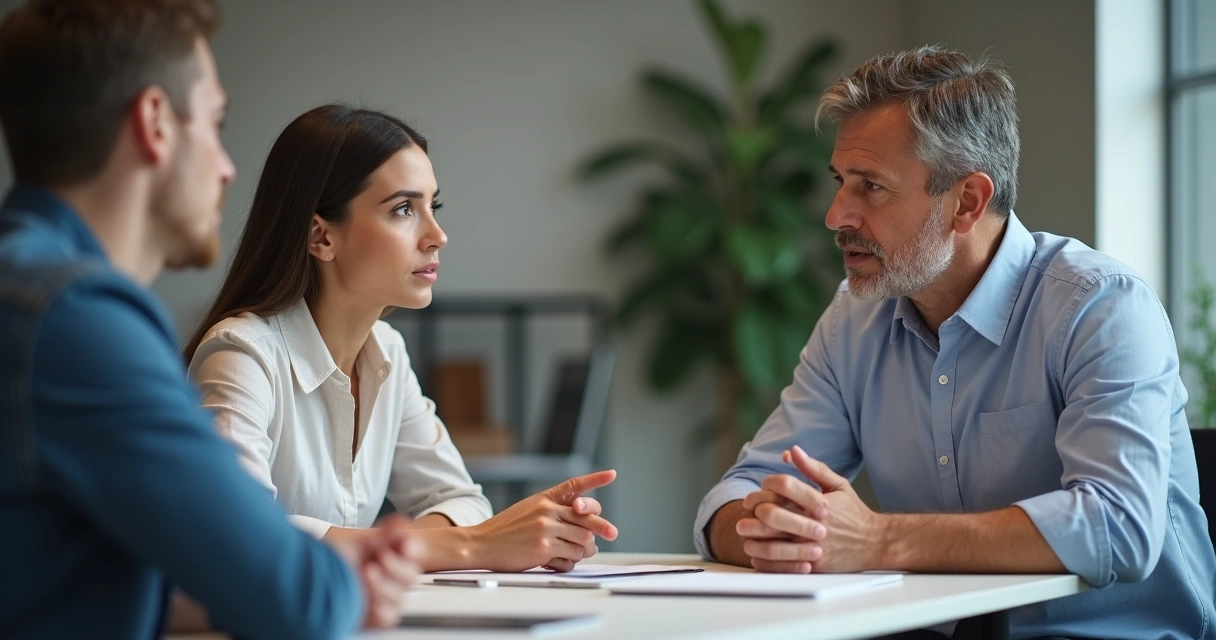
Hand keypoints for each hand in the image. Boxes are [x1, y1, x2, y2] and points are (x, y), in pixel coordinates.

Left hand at [325, 515, 423, 628]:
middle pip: (411, 576)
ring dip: (382, 585)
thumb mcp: (357, 545)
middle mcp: (393, 578)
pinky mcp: (377, 618)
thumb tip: (400, 522)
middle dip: (396, 566)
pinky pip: (387, 616)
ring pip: (399, 597)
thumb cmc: (334, 563)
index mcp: (393, 556)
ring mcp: (386, 599)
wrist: (312, 581)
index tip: (404, 545)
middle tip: (380, 557)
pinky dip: (378, 607)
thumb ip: (382, 535)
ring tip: (365, 574)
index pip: (414, 553)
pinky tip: (364, 598)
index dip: (414, 548)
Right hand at [469, 469, 618, 571]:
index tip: (612, 474)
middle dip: (602, 527)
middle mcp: (547, 510)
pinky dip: (569, 562)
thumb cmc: (505, 530)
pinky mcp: (543, 549)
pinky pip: (571, 557)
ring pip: (583, 540)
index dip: (595, 479)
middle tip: (613, 533)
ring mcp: (546, 529)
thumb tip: (584, 528)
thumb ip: (554, 513)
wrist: (480, 544)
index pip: (574, 485)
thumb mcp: (528, 510)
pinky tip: (558, 562)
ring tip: (574, 553)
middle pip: (587, 518)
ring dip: (583, 550)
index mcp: (544, 498)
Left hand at [739, 446, 881, 572]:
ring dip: (752, 534)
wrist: (875, 543)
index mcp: (818, 501)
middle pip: (772, 513)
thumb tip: (790, 451)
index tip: (762, 487)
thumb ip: (813, 468)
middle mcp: (813, 523)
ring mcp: (812, 546)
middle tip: (746, 507)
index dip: (767, 483)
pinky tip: (755, 552)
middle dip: (753, 508)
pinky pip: (780, 564)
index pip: (784, 485)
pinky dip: (763, 559)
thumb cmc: (854, 513)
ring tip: (744, 529)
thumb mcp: (838, 485)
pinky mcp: (813, 565)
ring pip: (771, 541)